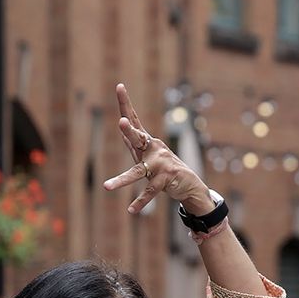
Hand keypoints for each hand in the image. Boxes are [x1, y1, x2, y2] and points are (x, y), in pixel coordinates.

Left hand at [102, 82, 210, 216]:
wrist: (191, 185)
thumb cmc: (166, 169)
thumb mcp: (149, 155)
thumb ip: (134, 142)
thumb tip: (123, 122)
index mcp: (148, 142)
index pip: (134, 120)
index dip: (126, 103)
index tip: (120, 86)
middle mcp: (153, 150)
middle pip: (138, 138)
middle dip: (129, 132)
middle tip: (121, 123)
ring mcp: (160, 166)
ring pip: (138, 173)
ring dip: (123, 181)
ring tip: (107, 187)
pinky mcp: (165, 181)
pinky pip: (149, 193)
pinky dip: (140, 203)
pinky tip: (131, 210)